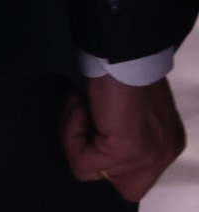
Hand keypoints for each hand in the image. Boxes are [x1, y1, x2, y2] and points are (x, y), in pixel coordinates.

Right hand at [61, 74, 184, 200]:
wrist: (122, 51)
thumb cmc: (120, 66)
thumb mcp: (127, 105)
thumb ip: (124, 128)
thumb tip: (98, 135)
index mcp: (167, 142)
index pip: (137, 175)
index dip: (108, 156)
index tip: (94, 122)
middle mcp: (164, 154)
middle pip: (126, 188)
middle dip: (96, 160)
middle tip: (87, 124)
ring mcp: (149, 155)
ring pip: (94, 174)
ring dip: (76, 140)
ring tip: (79, 108)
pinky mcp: (126, 151)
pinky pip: (83, 161)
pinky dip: (71, 134)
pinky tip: (78, 107)